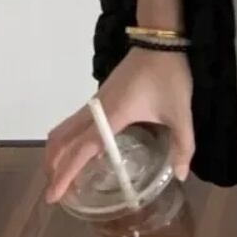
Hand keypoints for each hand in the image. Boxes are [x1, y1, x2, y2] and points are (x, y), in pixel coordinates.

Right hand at [44, 49, 193, 203]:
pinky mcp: (100, 98)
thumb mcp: (181, 115)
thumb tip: (181, 175)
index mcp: (112, 116)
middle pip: (62, 141)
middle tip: (57, 193)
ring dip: (57, 153)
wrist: (160, 41)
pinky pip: (75, 123)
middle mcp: (96, 110)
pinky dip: (68, 140)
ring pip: (64, 130)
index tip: (53, 195)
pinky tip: (80, 153)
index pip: (81, 150)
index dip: (65, 174)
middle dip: (54, 167)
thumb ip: (183, 146)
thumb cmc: (169, 76)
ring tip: (62, 176)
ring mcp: (95, 102)